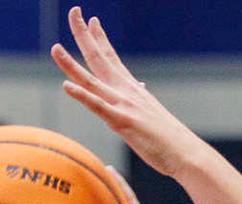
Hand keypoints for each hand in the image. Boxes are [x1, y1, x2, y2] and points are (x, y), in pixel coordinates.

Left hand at [52, 8, 205, 177]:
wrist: (185, 151)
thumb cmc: (168, 137)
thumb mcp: (151, 112)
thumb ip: (140, 97)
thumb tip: (139, 87)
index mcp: (131, 88)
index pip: (112, 57)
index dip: (100, 38)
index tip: (91, 20)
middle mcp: (125, 91)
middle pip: (99, 58)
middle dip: (84, 35)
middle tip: (73, 11)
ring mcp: (123, 105)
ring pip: (92, 81)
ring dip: (71, 65)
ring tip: (55, 48)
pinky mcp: (123, 122)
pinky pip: (98, 107)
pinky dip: (82, 96)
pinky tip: (67, 86)